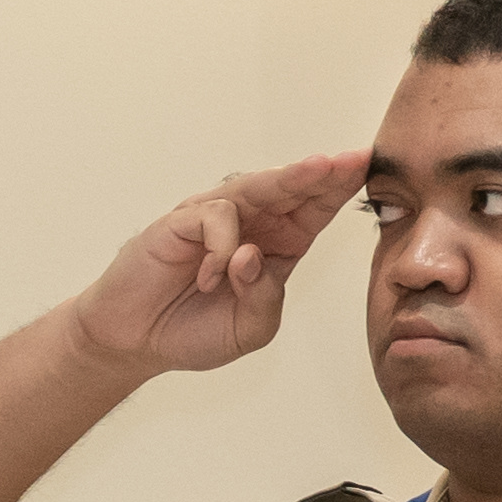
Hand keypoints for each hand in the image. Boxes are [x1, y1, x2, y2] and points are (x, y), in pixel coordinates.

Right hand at [67, 151, 367, 378]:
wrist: (134, 344)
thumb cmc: (191, 332)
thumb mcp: (251, 329)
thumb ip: (265, 298)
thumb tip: (252, 256)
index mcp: (277, 246)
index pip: (315, 209)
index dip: (340, 188)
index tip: (366, 168)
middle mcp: (250, 225)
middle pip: (292, 189)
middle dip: (324, 172)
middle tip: (352, 157)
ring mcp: (213, 220)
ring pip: (257, 187)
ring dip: (290, 177)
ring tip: (319, 167)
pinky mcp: (179, 222)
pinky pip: (215, 217)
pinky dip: (222, 247)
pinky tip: (212, 277)